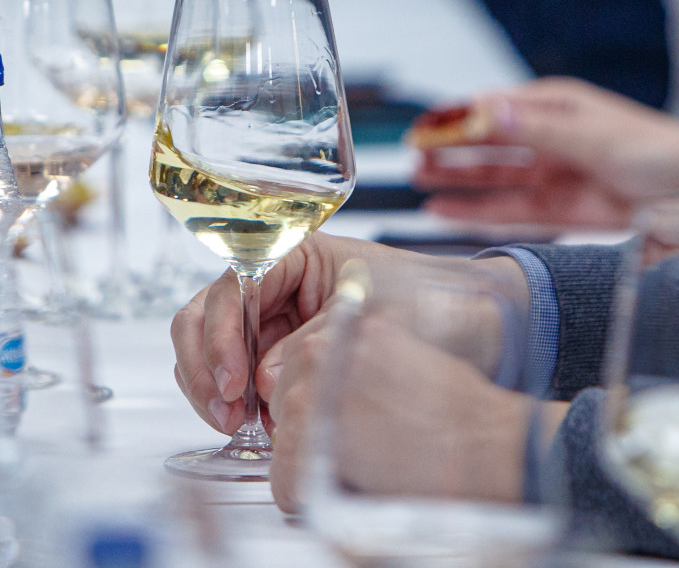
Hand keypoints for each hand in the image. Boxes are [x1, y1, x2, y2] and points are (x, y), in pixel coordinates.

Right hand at [170, 233, 472, 435]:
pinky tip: (251, 425)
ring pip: (211, 349)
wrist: (473, 328)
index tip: (232, 378)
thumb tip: (262, 380)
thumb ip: (310, 344)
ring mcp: (272, 323)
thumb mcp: (368, 316)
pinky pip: (235, 378)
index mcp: (293, 253)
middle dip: (206, 364)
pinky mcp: (277, 360)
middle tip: (227, 410)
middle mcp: (275, 286)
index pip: (232, 286)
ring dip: (211, 387)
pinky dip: (232, 401)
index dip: (221, 333)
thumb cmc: (429, 301)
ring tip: (236, 424)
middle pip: (205, 315)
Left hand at [266, 311, 568, 512]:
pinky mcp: (314, 432)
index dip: (314, 393)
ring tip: (336, 469)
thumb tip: (320, 387)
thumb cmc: (457, 407)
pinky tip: (321, 493)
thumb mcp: (403, 355)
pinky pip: (286, 467)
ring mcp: (316, 388)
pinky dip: (296, 487)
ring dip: (302, 454)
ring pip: (283, 428)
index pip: (301, 357)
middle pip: (284, 390)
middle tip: (338, 445)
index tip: (328, 414)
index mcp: (348, 323)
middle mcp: (326, 347)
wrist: (481, 440)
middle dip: (305, 421)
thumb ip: (356, 362)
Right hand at [413, 78, 678, 227]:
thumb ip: (540, 129)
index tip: (421, 129)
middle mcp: (558, 139)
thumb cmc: (675, 162)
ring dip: (460, 180)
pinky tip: (447, 211)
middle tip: (411, 157)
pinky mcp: (567, 214)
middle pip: (491, 142)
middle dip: (452, 149)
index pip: (498, 107)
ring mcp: (561, 177)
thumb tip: (484, 110)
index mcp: (564, 107)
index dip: (458, 118)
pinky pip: (513, 211)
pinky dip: (480, 211)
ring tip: (419, 183)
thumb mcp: (604, 138)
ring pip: (496, 177)